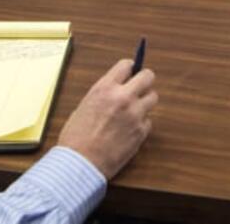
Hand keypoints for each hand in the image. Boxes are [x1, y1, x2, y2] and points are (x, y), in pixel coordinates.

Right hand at [58, 59, 157, 179]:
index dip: (130, 68)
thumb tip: (116, 88)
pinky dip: (141, 124)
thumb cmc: (76, 138)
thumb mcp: (85, 105)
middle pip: (148, 76)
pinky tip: (129, 130)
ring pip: (153, 97)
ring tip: (133, 110)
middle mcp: (123, 97)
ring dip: (145, 102)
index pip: (126, 65)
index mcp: (105, 88)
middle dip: (144, 81)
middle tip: (140, 87)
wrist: (80, 164)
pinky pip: (148, 121)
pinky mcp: (141, 132)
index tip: (131, 72)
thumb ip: (104, 94)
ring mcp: (135, 114)